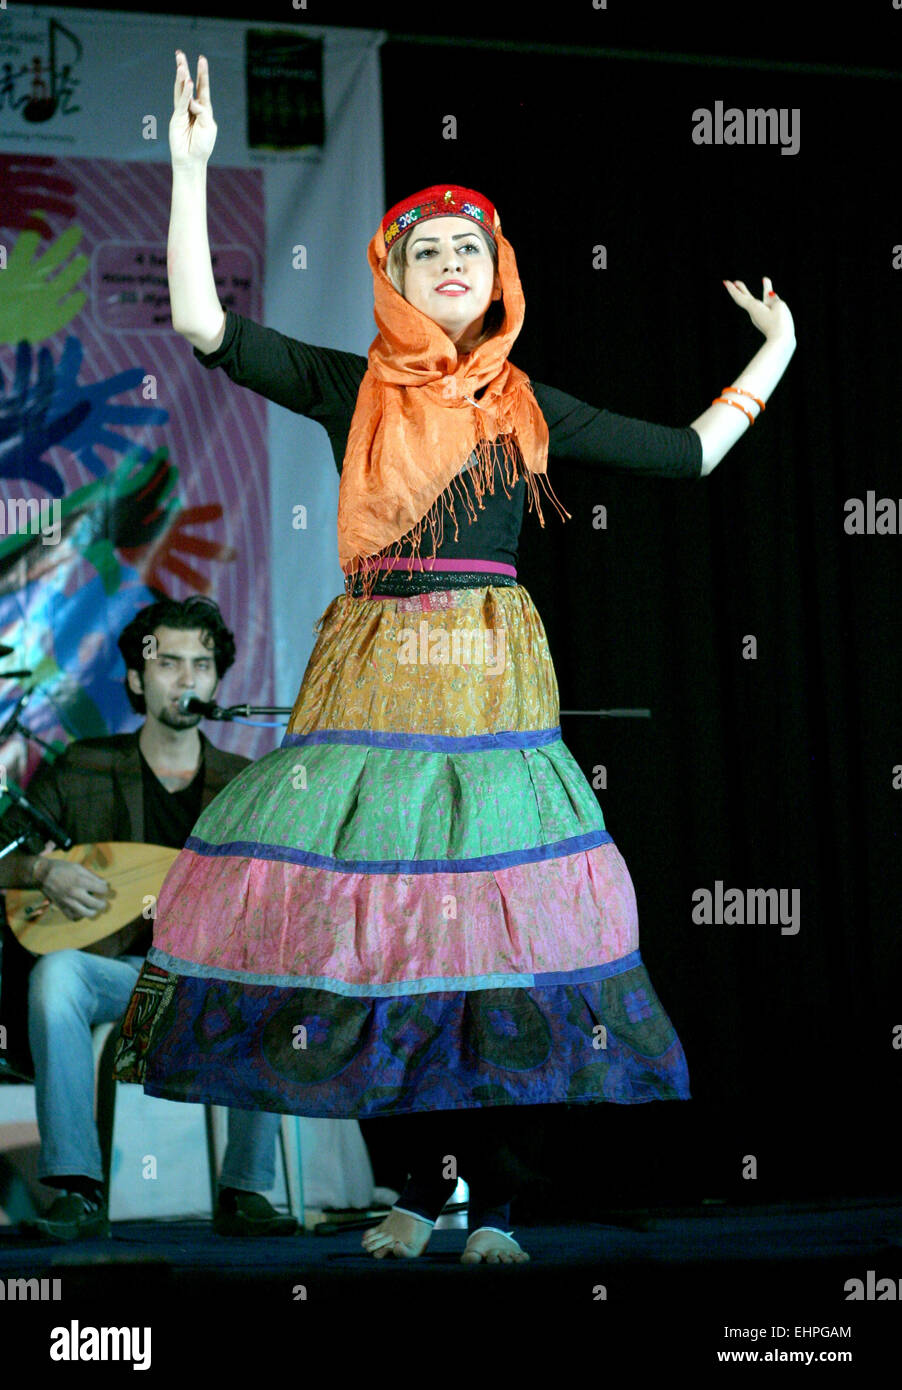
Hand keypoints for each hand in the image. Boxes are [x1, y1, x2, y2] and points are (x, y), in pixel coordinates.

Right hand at [34, 859, 111, 920]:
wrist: (43, 875)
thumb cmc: (62, 868)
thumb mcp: (79, 867)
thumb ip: (92, 876)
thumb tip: (104, 884)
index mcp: (80, 881)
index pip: (101, 889)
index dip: (105, 889)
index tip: (104, 888)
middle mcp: (75, 893)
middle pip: (96, 904)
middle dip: (103, 903)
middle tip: (103, 901)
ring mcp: (68, 902)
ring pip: (87, 914)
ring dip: (94, 911)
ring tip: (94, 907)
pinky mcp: (62, 907)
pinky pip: (74, 917)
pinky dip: (80, 915)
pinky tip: (82, 909)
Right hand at [171, 50, 216, 165]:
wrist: (191, 160)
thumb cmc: (202, 145)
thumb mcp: (209, 125)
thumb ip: (203, 111)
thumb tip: (192, 100)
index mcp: (204, 109)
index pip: (202, 88)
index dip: (202, 74)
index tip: (201, 59)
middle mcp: (192, 107)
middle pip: (188, 84)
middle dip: (185, 69)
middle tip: (180, 54)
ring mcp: (183, 111)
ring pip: (181, 90)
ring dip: (181, 76)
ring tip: (180, 63)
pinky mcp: (176, 117)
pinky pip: (181, 103)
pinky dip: (185, 94)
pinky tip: (186, 83)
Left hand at [724, 277, 794, 343]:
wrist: (782, 342)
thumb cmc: (779, 323)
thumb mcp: (779, 306)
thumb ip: (774, 299)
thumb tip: (771, 295)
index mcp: (753, 307)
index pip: (740, 296)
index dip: (732, 289)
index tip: (725, 282)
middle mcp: (754, 312)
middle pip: (745, 298)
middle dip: (741, 289)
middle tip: (734, 282)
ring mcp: (761, 318)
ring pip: (760, 301)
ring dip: (765, 291)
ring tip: (765, 280)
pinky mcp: (768, 322)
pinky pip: (767, 306)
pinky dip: (769, 298)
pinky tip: (774, 295)